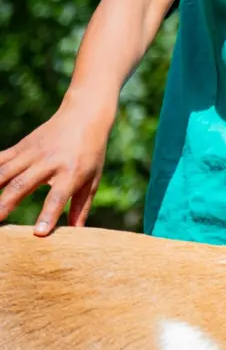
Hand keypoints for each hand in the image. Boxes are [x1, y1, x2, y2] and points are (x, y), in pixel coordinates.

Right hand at [0, 99, 111, 234]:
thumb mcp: (93, 179)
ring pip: (5, 173)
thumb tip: (76, 233)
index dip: (48, 215)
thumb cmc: (92, 153)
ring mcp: (32, 153)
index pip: (58, 196)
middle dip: (5, 205)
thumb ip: (82, 206)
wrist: (84, 116)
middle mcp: (49, 161)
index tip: (38, 234)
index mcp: (72, 171)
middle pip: (22, 185)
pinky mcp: (20, 147)